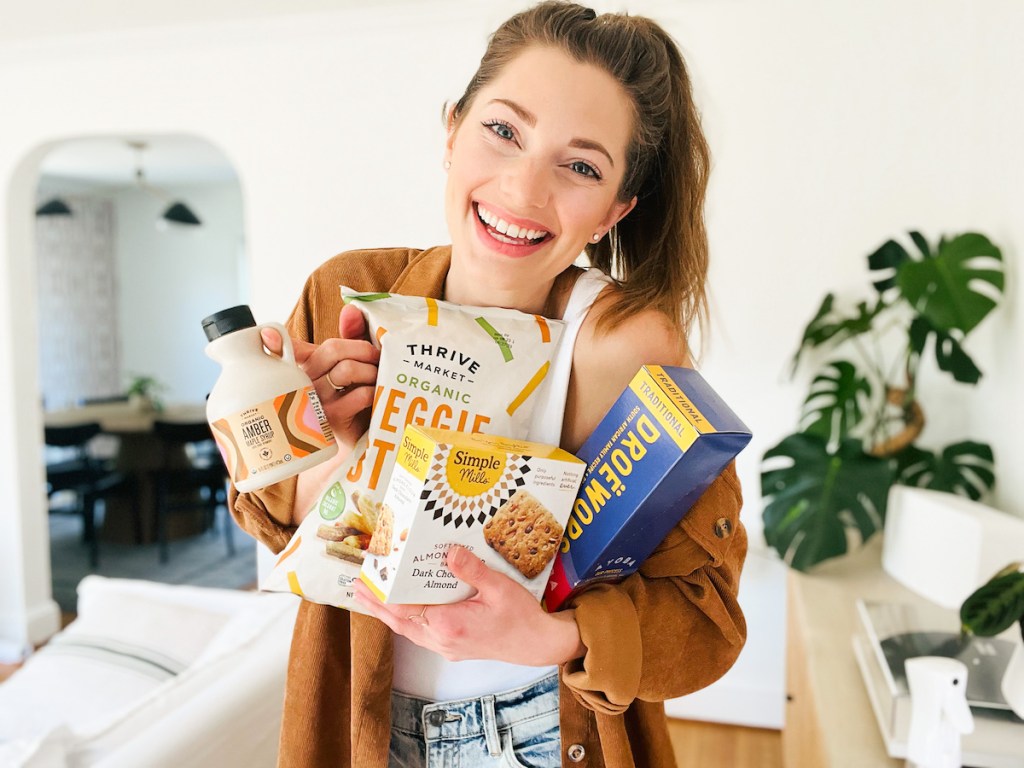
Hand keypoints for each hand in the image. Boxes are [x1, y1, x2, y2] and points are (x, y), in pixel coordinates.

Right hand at [260, 303, 378, 450]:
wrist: (363, 436)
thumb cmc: (357, 394)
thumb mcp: (356, 361)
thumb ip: (354, 334)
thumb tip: (352, 308)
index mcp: (308, 365)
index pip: (289, 349)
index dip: (276, 341)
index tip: (266, 334)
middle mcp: (306, 383)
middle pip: (331, 350)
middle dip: (362, 348)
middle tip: (377, 357)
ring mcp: (316, 403)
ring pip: (346, 371)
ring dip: (371, 370)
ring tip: (379, 378)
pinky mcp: (332, 420)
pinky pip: (358, 395)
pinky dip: (374, 391)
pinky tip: (376, 396)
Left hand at [353, 545, 584, 665]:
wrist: (538, 644)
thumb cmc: (521, 617)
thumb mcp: (498, 587)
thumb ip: (470, 569)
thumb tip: (449, 552)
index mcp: (448, 624)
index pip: (405, 609)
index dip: (382, 594)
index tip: (367, 579)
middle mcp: (442, 639)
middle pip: (399, 622)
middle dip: (377, 605)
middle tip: (357, 588)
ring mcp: (446, 646)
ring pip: (408, 630)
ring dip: (389, 614)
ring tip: (372, 598)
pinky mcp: (453, 647)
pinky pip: (420, 634)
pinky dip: (406, 621)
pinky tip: (403, 610)